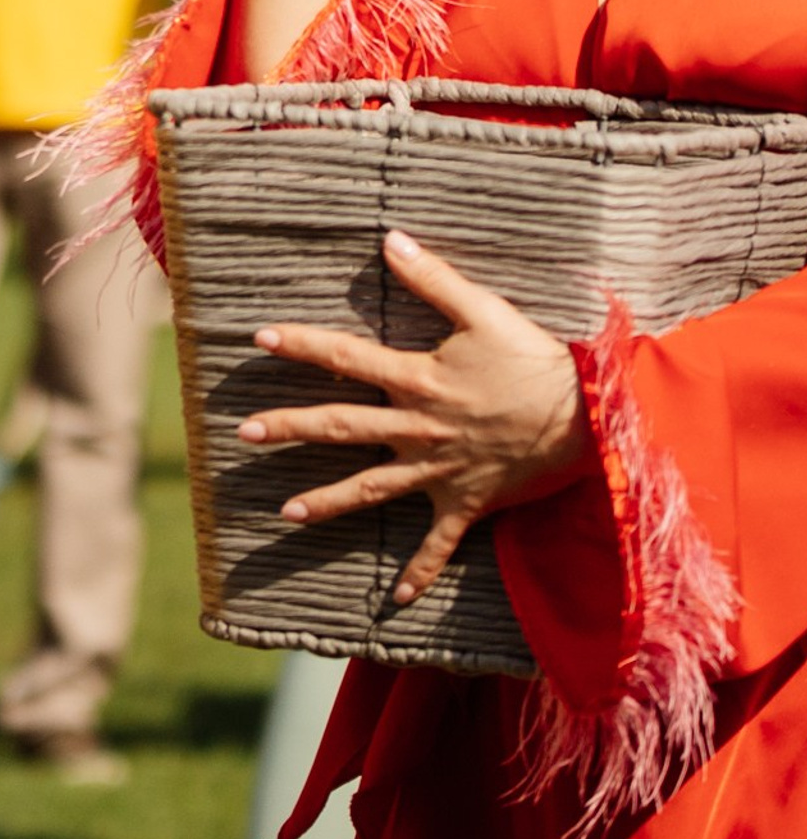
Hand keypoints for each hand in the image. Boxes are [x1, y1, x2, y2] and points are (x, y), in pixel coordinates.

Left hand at [237, 229, 592, 604]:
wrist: (592, 421)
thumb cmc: (537, 362)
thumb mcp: (485, 311)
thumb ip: (433, 278)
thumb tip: (390, 238)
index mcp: (417, 381)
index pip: (345, 358)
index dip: (302, 344)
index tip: (259, 338)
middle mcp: (418, 429)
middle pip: (341, 427)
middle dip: (290, 429)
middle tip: (244, 433)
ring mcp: (440, 471)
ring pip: (372, 489)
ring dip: (328, 502)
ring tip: (285, 512)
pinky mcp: (468, 503)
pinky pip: (439, 545)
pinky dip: (419, 573)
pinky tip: (395, 600)